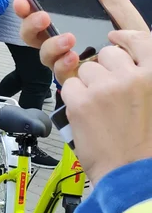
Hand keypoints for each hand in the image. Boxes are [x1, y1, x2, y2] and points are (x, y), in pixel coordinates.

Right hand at [14, 0, 147, 83]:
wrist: (145, 59)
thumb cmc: (129, 32)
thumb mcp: (113, 2)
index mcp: (63, 23)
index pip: (35, 16)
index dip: (24, 9)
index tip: (23, 0)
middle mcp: (59, 43)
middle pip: (30, 36)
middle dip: (30, 25)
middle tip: (42, 17)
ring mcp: (64, 61)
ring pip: (42, 55)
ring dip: (51, 45)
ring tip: (68, 39)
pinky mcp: (74, 78)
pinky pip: (58, 73)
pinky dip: (63, 63)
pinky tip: (74, 56)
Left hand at [61, 30, 151, 182]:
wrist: (134, 175)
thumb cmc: (147, 146)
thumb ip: (144, 80)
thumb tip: (128, 62)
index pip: (141, 41)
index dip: (125, 38)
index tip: (116, 38)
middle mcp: (133, 77)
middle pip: (107, 54)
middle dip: (103, 69)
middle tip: (106, 93)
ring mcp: (106, 88)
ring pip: (84, 70)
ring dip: (86, 84)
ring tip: (98, 109)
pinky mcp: (82, 101)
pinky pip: (68, 86)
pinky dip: (73, 99)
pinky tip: (86, 115)